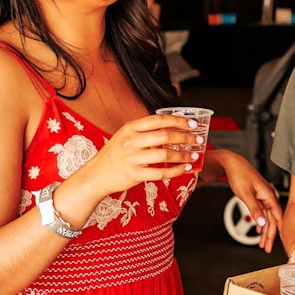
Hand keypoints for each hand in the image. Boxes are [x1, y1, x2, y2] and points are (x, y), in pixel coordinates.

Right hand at [72, 114, 195, 196]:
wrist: (96, 175)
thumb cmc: (114, 154)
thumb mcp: (125, 136)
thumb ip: (145, 131)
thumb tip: (171, 126)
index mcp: (130, 128)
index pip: (158, 120)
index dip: (178, 121)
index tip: (192, 123)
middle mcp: (131, 141)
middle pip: (164, 136)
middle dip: (185, 137)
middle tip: (197, 140)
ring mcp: (132, 158)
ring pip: (164, 154)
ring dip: (183, 155)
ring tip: (193, 155)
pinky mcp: (134, 174)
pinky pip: (160, 172)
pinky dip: (176, 171)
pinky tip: (185, 169)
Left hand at [216, 151, 283, 252]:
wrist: (232, 163)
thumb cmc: (239, 175)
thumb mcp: (246, 194)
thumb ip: (255, 209)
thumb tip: (262, 223)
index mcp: (269, 195)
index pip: (277, 216)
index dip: (279, 230)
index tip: (279, 242)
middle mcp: (268, 196)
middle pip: (273, 219)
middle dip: (270, 235)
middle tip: (266, 249)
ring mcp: (263, 196)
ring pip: (267, 217)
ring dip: (264, 230)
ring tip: (262, 244)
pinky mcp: (258, 196)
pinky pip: (262, 212)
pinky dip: (260, 222)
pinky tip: (258, 230)